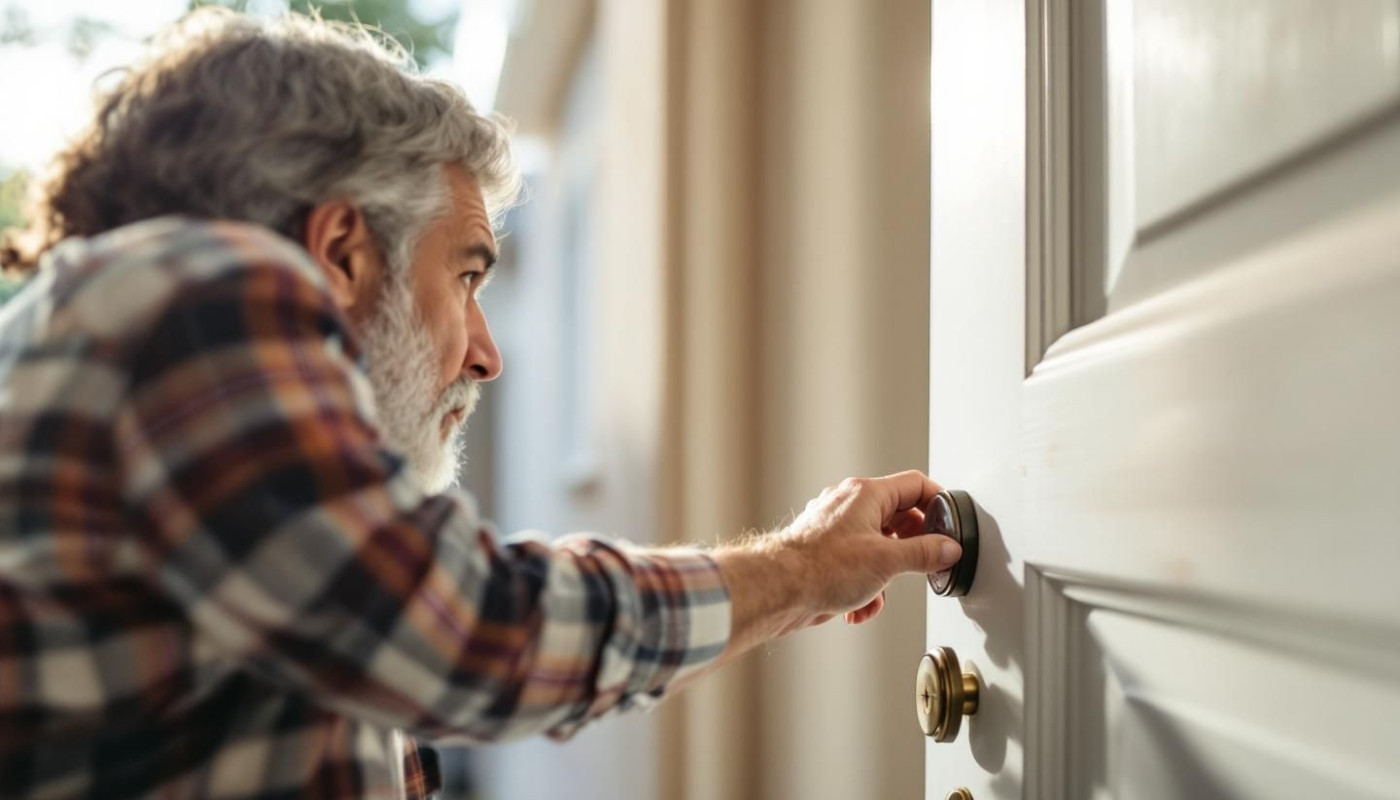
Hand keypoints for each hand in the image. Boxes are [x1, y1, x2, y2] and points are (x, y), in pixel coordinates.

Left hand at [777, 470, 962, 626]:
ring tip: (879, 593)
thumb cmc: (820, 567)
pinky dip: (865, 587)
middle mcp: (849, 506)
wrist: (778, 590)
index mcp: (866, 494)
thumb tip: (948, 549)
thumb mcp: (887, 561)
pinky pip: (858, 564)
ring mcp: (835, 529)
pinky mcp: (825, 553)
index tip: (950, 527)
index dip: (938, 504)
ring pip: (879, 547)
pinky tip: (858, 607)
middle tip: (924, 566)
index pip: (915, 485)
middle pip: (898, 518)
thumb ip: (924, 553)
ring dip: (885, 576)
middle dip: (911, 550)